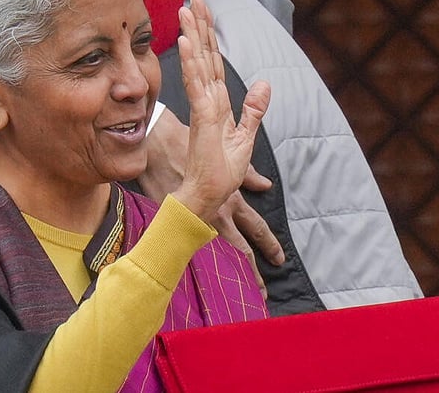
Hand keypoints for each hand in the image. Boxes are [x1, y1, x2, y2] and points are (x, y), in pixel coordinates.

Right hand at [140, 109, 285, 291]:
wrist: (159, 146)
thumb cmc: (193, 149)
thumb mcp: (226, 161)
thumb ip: (248, 176)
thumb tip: (265, 184)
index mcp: (231, 199)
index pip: (257, 228)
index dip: (270, 245)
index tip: (279, 259)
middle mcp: (217, 215)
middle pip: (240, 251)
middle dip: (252, 273)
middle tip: (261, 292)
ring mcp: (195, 221)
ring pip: (216, 256)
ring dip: (226, 275)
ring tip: (233, 293)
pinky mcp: (174, 221)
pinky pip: (187, 247)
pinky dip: (196, 263)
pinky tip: (198, 278)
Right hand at [171, 0, 270, 233]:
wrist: (209, 195)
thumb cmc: (221, 172)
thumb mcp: (246, 138)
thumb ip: (254, 110)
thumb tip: (264, 83)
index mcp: (218, 103)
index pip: (214, 62)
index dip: (208, 36)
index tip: (202, 12)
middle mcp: (207, 100)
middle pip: (204, 56)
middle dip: (199, 26)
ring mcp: (203, 107)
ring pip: (198, 64)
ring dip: (191, 36)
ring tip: (185, 11)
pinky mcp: (201, 117)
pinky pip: (196, 85)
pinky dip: (191, 64)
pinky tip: (185, 44)